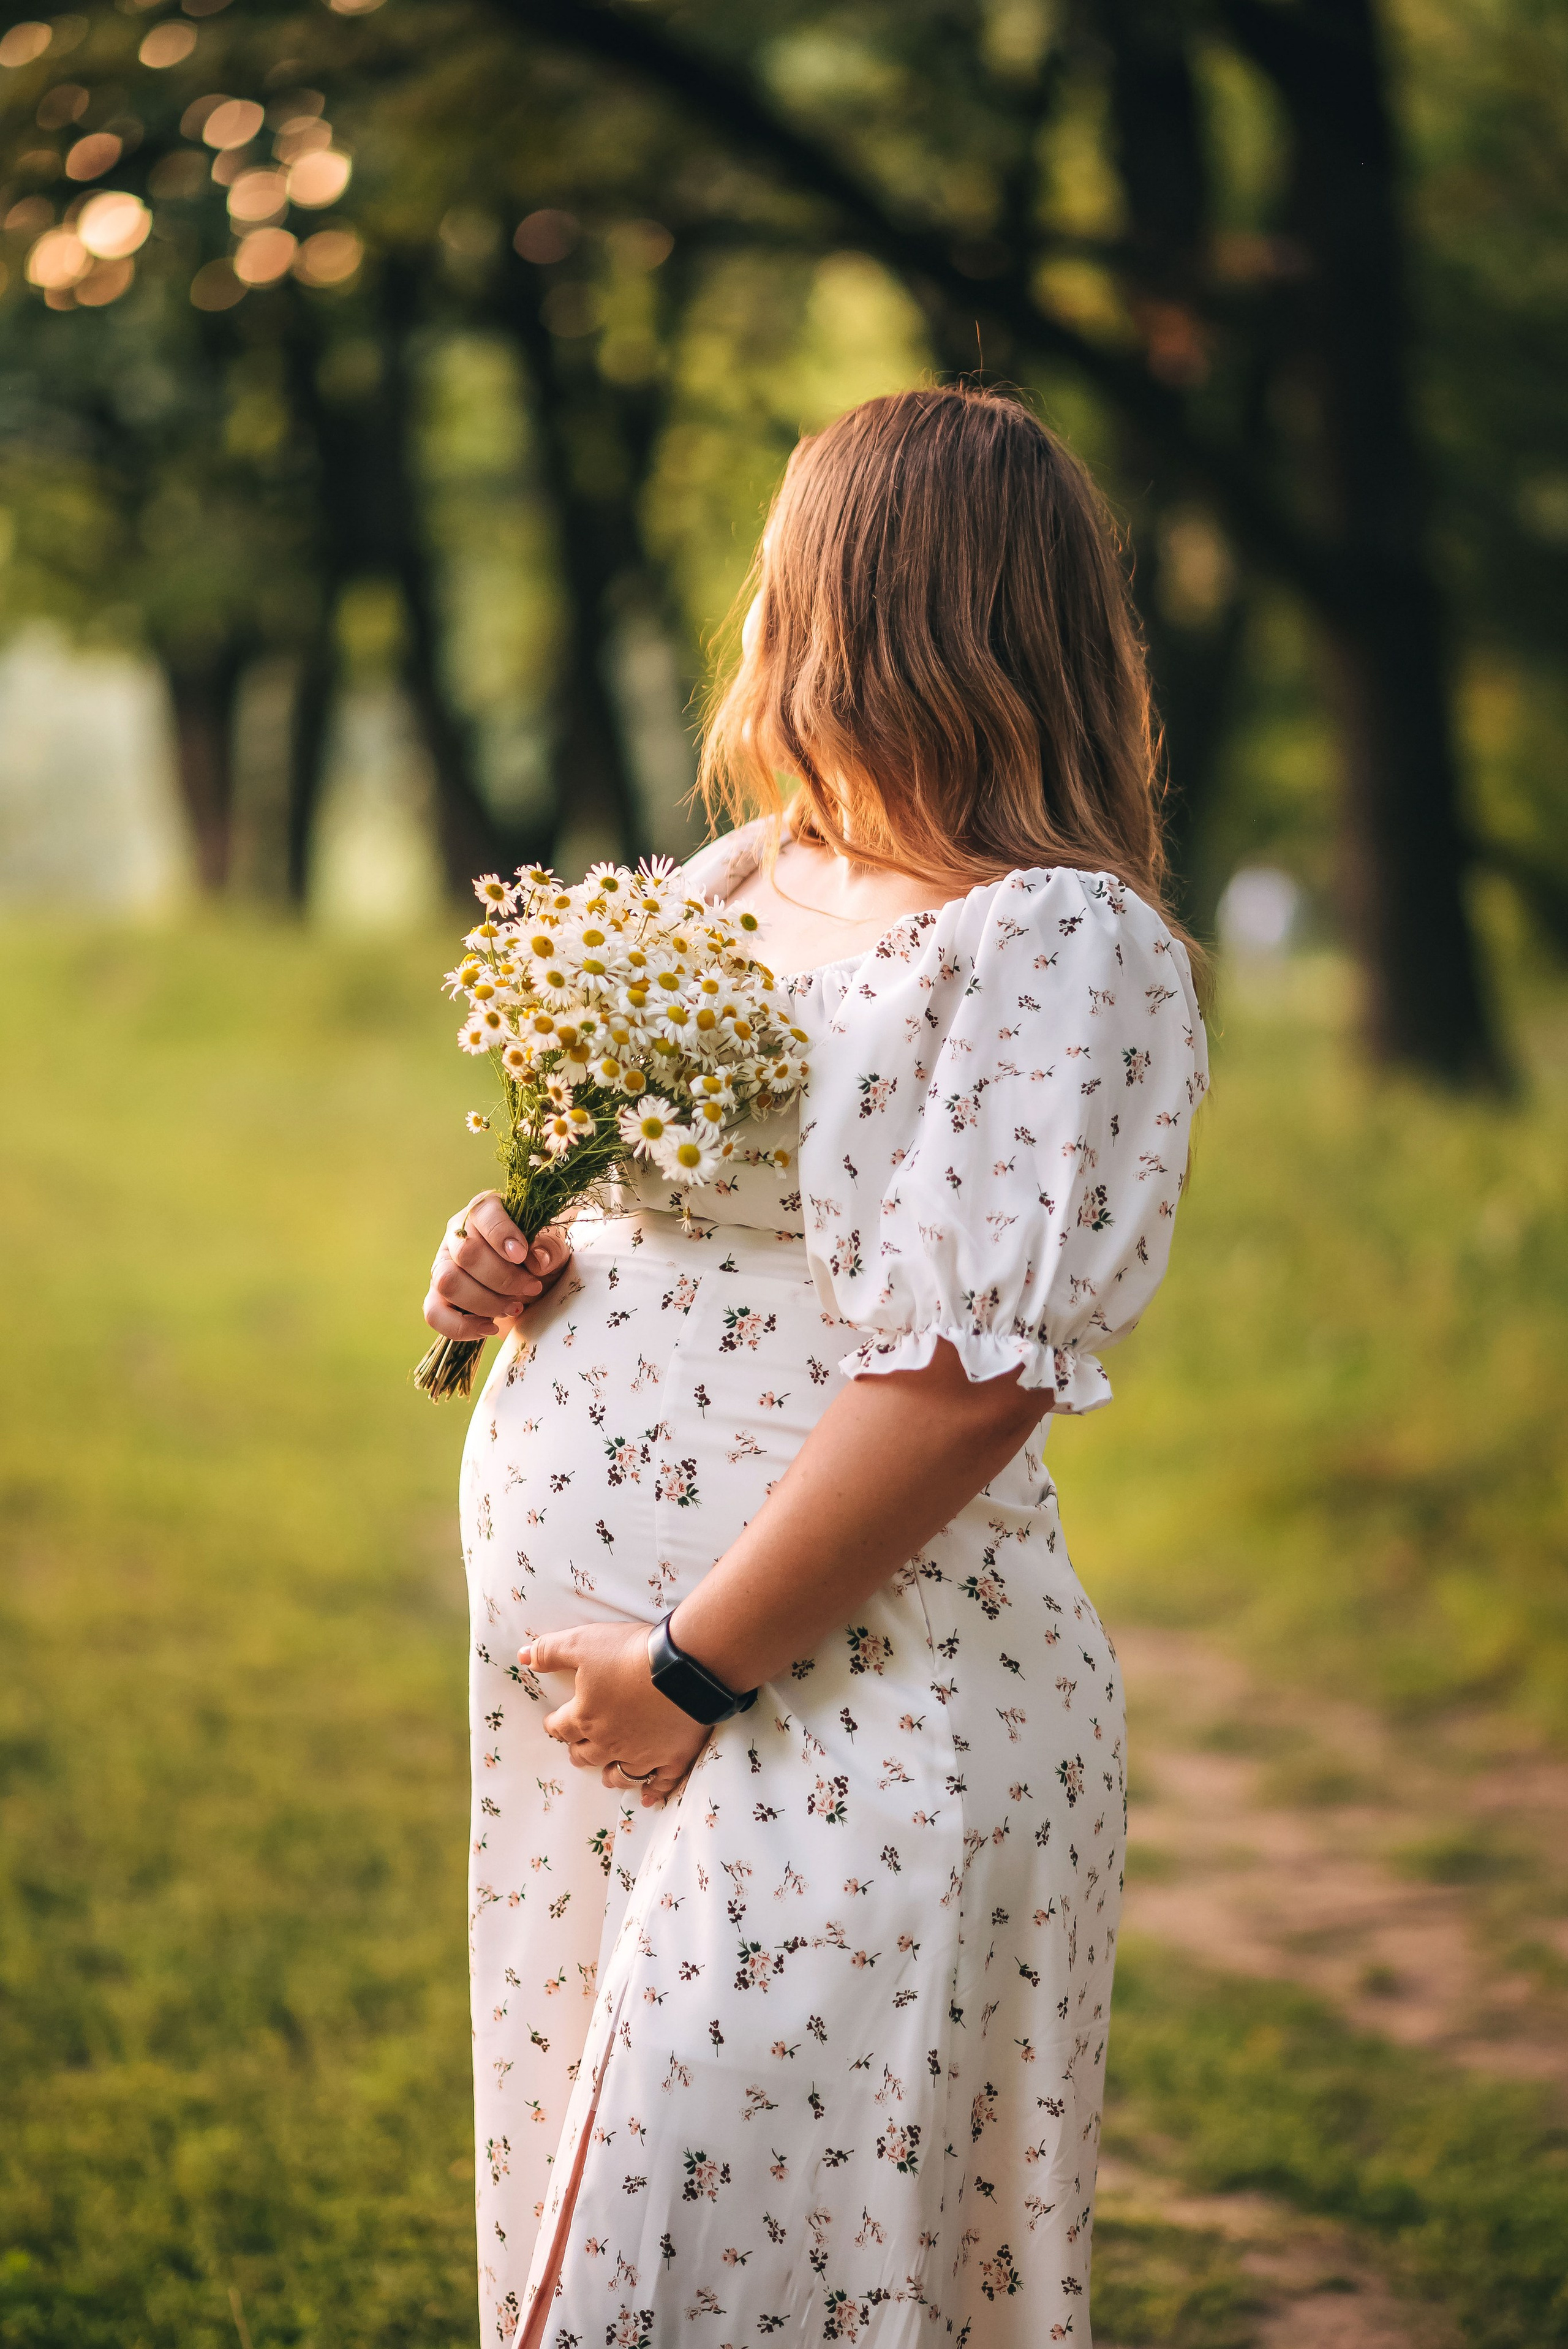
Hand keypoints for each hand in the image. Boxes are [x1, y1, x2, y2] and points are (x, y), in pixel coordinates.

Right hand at [424, 1195, 571, 1338]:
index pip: (483, 1215)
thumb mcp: (554, 1249)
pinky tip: (490, 1327)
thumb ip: (550, 1247)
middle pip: (467, 1253)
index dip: (502, 1235)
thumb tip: (537, 1259)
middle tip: (532, 1288)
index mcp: (484, 1211)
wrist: (533, 1286)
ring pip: (448, 1282)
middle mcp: (457, 1236)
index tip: (522, 1255)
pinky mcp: (438, 1297)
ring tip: (514, 1307)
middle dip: (504, 1278)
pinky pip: (435, 1314)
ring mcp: (443, 1266)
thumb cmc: (541, 1259)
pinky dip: (462, 1326)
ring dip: (485, 1301)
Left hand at [522, 1623, 709, 1806]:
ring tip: (606, 1776)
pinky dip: (652, 1792)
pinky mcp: (672, 1757)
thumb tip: (522, 1656)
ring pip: (619, 1774)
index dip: (555, 1725)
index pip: (561, 1727)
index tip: (553, 1725)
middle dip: (579, 1752)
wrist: (682, 1667)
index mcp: (585, 1717)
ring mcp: (642, 1754)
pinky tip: (646, 1799)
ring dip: (610, 1775)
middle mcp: (610, 1742)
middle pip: (587, 1754)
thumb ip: (549, 1651)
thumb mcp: (581, 1643)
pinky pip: (660, 1782)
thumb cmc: (628, 1653)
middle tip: (577, 1750)